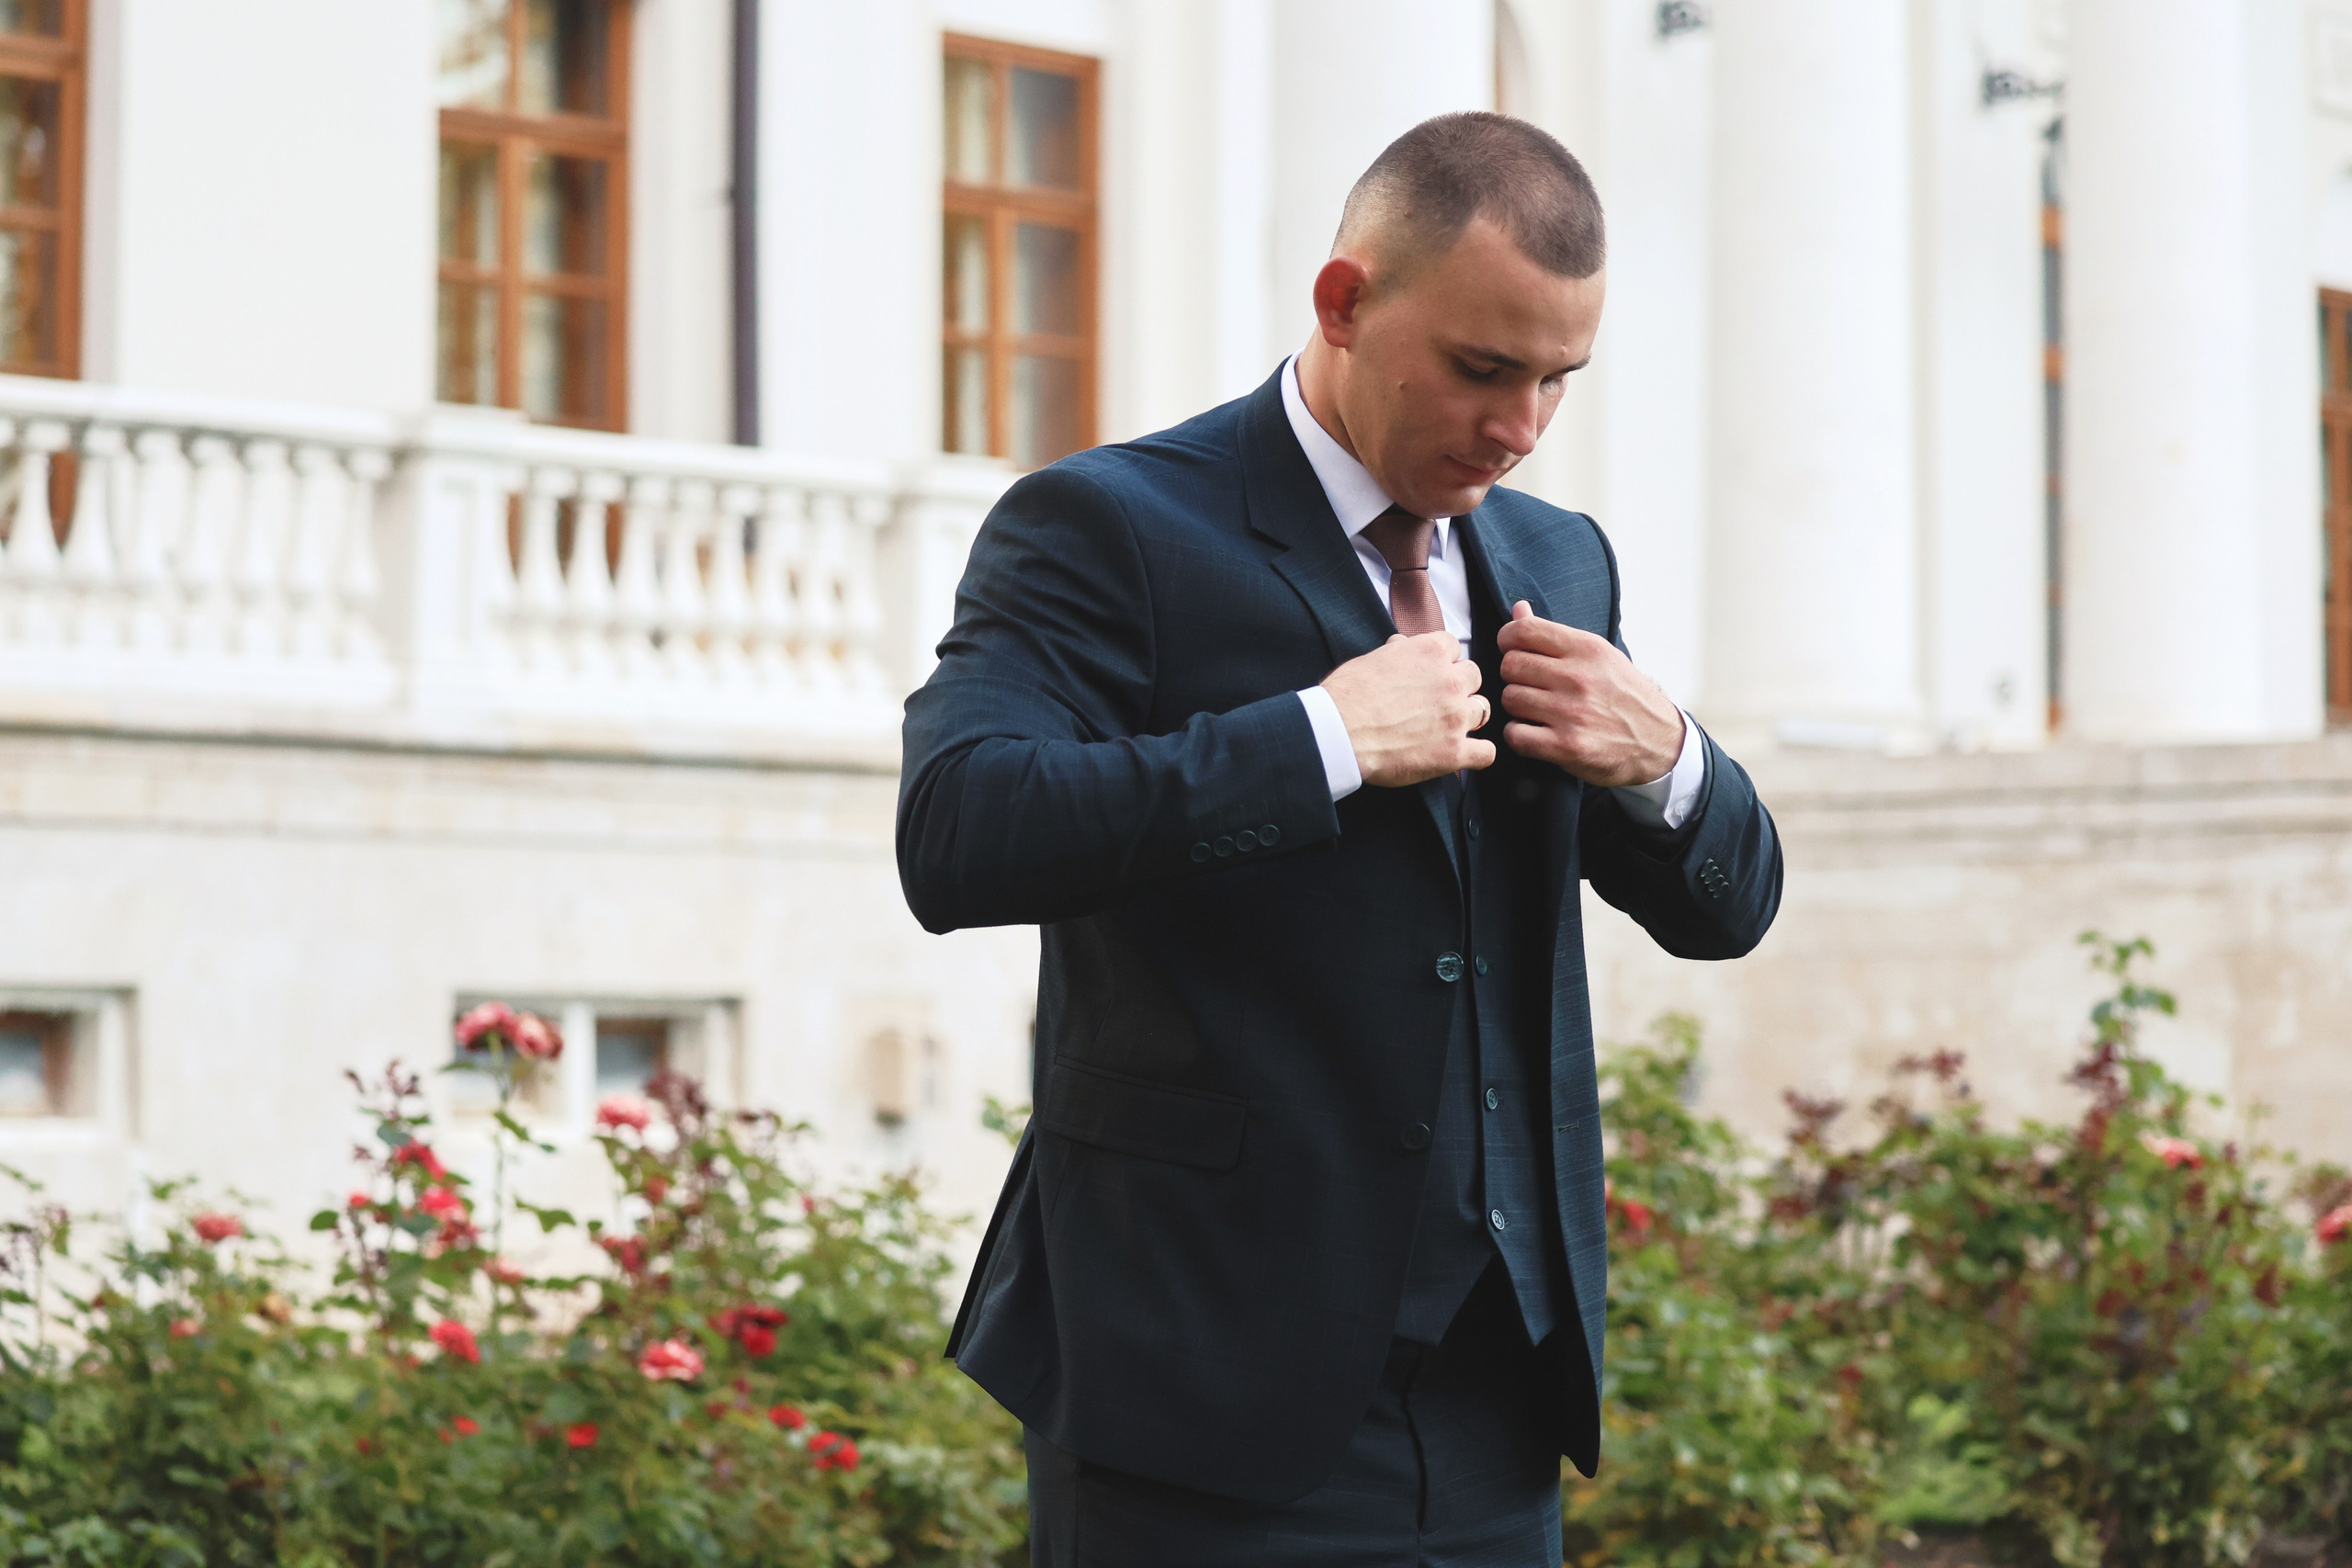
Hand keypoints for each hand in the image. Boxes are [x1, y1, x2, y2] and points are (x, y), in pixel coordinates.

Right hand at [1319, 631, 1495, 787]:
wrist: (1339, 732)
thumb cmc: (1346, 695)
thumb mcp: (1370, 658)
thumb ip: (1397, 652)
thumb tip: (1402, 645)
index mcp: (1431, 652)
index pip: (1454, 647)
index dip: (1442, 661)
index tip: (1430, 673)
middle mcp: (1450, 681)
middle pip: (1474, 677)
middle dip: (1458, 687)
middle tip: (1436, 701)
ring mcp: (1456, 717)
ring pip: (1483, 710)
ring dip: (1467, 717)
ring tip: (1445, 727)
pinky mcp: (1454, 752)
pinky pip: (1486, 753)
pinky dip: (1477, 754)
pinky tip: (1462, 753)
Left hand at [1496, 601, 1682, 785]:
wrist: (1659, 742)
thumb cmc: (1624, 696)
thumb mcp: (1600, 656)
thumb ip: (1556, 635)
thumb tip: (1518, 610)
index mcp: (1587, 649)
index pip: (1523, 631)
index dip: (1508, 639)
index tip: (1513, 650)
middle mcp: (1578, 678)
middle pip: (1510, 665)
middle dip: (1514, 676)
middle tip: (1531, 685)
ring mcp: (1571, 713)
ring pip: (1509, 699)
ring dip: (1517, 707)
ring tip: (1538, 710)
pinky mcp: (1566, 746)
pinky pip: (1514, 734)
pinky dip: (1518, 735)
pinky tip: (1535, 732)